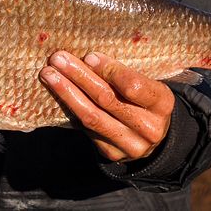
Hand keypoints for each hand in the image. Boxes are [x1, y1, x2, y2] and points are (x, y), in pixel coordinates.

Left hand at [40, 51, 173, 161]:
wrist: (155, 135)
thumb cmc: (146, 99)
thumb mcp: (148, 84)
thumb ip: (125, 74)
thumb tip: (87, 57)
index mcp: (162, 104)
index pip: (133, 87)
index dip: (109, 71)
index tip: (88, 56)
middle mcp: (149, 128)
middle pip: (107, 100)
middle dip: (79, 77)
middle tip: (58, 59)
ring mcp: (130, 145)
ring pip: (92, 117)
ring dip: (67, 93)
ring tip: (49, 75)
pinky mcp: (112, 154)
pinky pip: (86, 129)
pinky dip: (70, 109)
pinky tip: (57, 93)